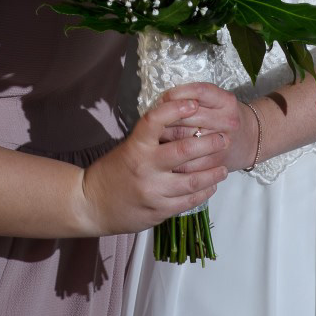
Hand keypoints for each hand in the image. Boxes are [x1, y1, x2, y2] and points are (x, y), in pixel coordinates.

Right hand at [80, 97, 228, 234]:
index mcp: (135, 146)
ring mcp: (154, 192)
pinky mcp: (159, 211)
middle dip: (210, 143)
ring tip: (224, 165)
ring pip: (193, 180)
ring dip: (213, 172)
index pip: (157, 120)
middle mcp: (146, 167)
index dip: (177, 109)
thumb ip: (151, 140)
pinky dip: (204, 192)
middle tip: (224, 138)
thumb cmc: (111, 171)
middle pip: (185, 151)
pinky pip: (188, 201)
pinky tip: (211, 185)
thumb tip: (181, 124)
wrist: (90, 204)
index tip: (194, 103)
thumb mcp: (127, 148)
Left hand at [157, 82, 259, 173]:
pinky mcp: (218, 165)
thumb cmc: (226, 116)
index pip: (197, 92)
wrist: (251, 140)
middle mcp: (228, 120)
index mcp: (226, 101)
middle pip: (187, 118)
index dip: (175, 95)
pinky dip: (174, 162)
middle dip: (165, 120)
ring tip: (157, 140)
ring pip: (186, 143)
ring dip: (166, 141)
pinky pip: (190, 166)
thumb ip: (194, 96)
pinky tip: (166, 158)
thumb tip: (162, 102)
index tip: (162, 99)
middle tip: (154, 123)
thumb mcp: (218, 99)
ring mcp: (224, 144)